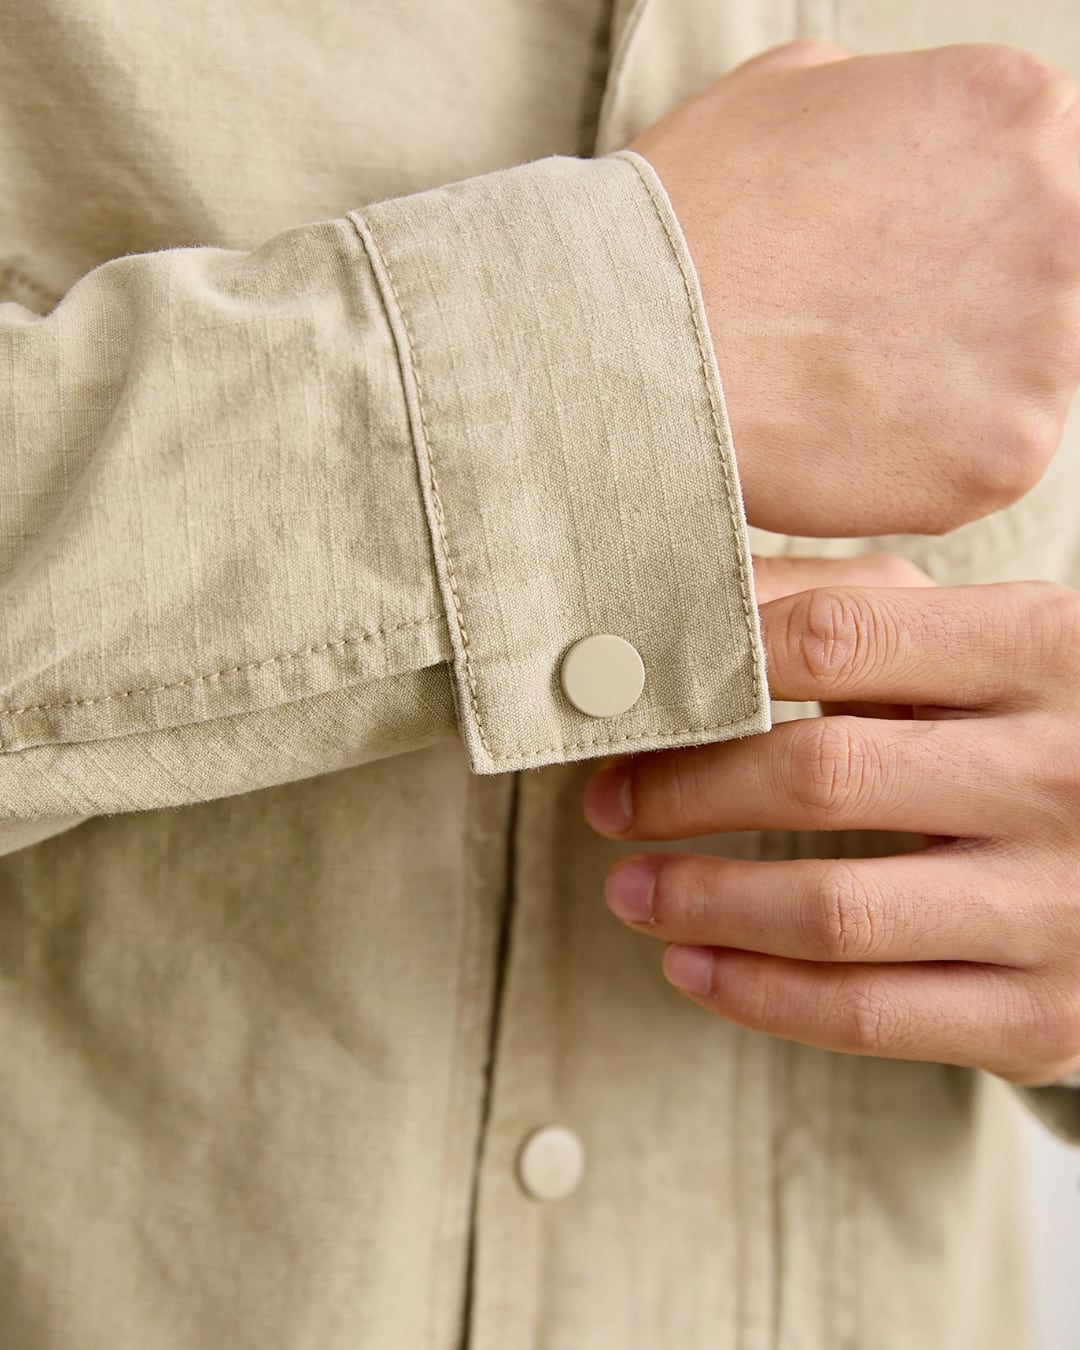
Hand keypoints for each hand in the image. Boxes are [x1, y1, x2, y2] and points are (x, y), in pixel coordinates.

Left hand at [583, 563, 1079, 1087]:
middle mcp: (1061, 774)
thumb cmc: (1051, 728)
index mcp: (1043, 650)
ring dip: (701, 901)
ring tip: (630, 889)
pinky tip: (693, 967)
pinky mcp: (1045, 1015)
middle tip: (608, 801)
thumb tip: (689, 601)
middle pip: (819, 776)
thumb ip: (857, 610)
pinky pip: (870, 1014)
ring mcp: (1059, 904)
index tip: (635, 698)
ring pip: (833, 911)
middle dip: (683, 792)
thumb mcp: (986, 643)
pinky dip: (757, 994)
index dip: (711, 667)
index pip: (833, 638)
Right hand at [631, 40, 1079, 537]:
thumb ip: (895, 104)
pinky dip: (923, 467)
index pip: (1054, 183)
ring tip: (840, 389)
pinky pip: (988, 465)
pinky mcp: (1010, 450)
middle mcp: (1064, 212)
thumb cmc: (690, 215)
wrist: (623, 342)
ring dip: (950, 393)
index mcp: (1020, 110)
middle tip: (868, 338)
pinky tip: (844, 440)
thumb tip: (916, 145)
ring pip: (1023, 381)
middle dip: (974, 313)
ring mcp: (1048, 339)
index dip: (978, 236)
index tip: (917, 274)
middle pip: (1055, 284)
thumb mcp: (793, 89)